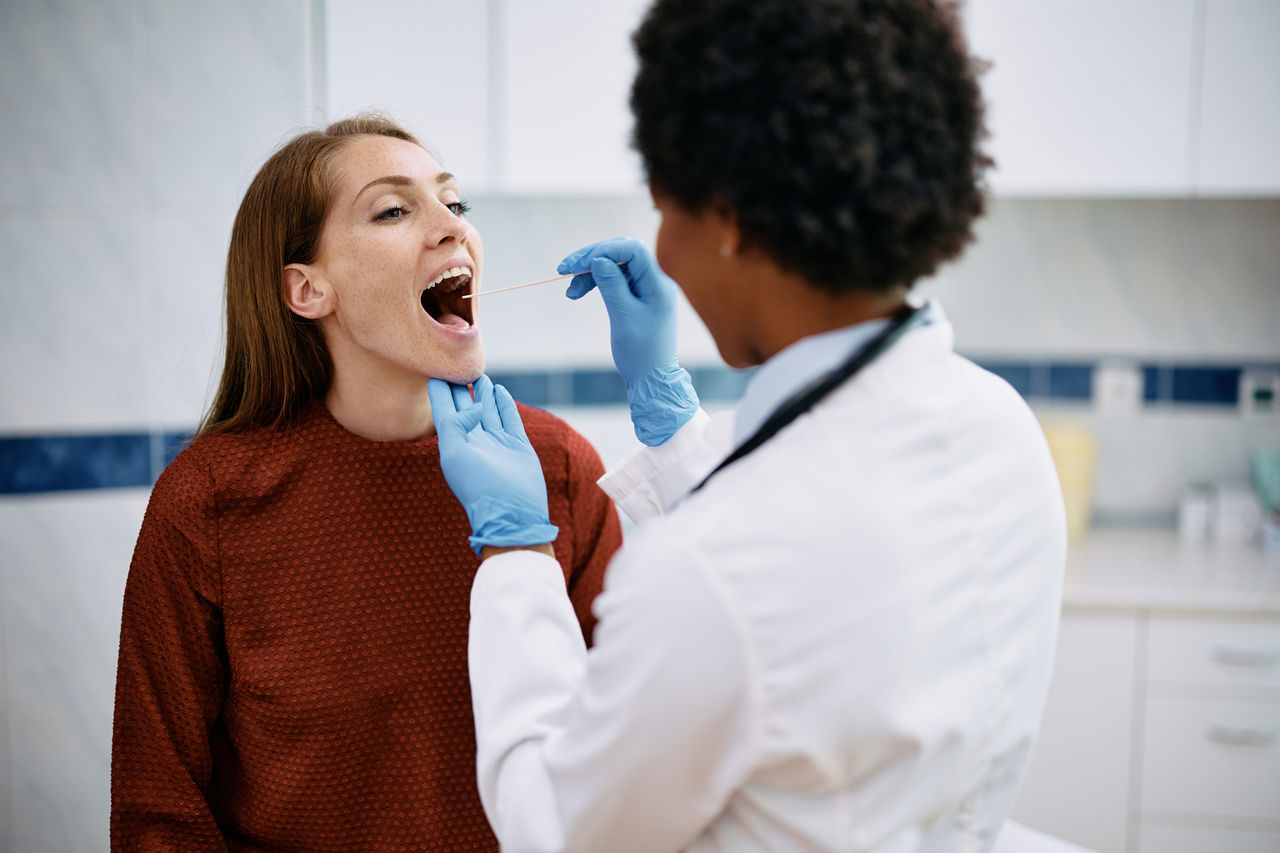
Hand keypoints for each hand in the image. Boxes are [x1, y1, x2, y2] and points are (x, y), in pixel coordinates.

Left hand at [429, 375, 559, 556]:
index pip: (442, 410)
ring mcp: (496, 441)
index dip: (438, 389)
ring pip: (487, 408)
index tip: (432, 367)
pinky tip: (499, 390)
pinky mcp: (516, 444)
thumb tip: (473, 407)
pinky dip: (504, 403)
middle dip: (458, 385)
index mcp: (454, 443)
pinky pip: (509, 417)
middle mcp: (473, 440)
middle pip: (464, 405)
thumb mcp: (455, 453)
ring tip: (477, 373)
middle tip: (455, 362)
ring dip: (481, 391)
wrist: (511, 511)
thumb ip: (456, 424)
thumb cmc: (478, 486)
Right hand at [559, 237, 677, 382]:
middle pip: (623, 253)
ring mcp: (648, 288)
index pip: (633, 250)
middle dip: (593, 258)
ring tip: (570, 291)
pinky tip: (578, 291)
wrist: (652, 379)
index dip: (604, 249)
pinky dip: (597, 282)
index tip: (578, 263)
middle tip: (565, 269)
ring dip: (590, 272)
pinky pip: (616, 279)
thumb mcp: (623, 318)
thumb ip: (612, 285)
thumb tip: (598, 258)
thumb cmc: (641, 353)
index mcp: (658, 285)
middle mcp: (656, 281)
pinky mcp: (639, 296)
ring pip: (616, 265)